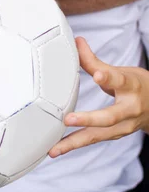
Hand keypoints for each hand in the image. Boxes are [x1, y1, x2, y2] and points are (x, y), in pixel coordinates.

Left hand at [49, 37, 148, 156]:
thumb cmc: (135, 86)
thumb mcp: (120, 71)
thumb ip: (95, 61)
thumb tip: (76, 42)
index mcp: (130, 86)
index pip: (119, 80)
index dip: (108, 77)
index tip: (96, 75)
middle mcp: (129, 110)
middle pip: (110, 117)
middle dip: (89, 120)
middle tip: (68, 119)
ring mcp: (123, 127)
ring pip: (99, 136)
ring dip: (75, 142)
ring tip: (54, 148)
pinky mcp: (114, 136)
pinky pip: (93, 140)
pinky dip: (75, 145)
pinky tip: (57, 149)